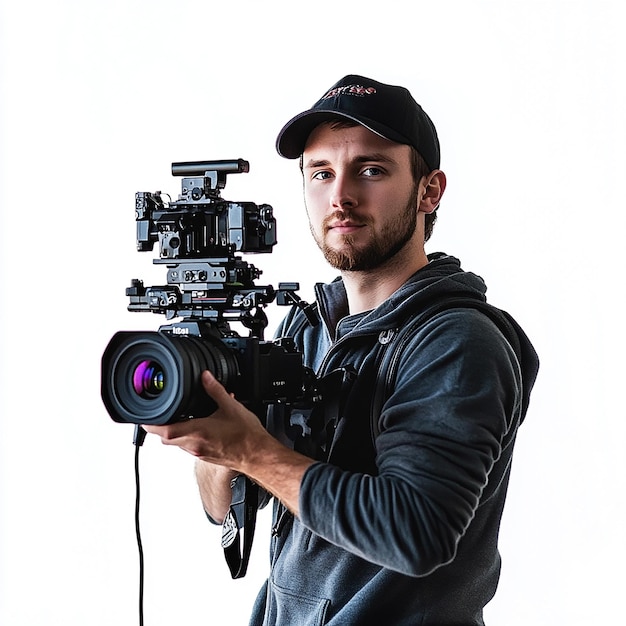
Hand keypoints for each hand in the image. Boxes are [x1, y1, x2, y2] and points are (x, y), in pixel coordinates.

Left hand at [144, 370, 314, 515]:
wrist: (258, 456)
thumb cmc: (247, 436)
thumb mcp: (231, 406)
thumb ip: (215, 389)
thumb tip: (205, 377)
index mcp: (197, 432)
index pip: (163, 430)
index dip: (148, 423)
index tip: (142, 415)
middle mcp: (194, 445)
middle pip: (165, 438)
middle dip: (160, 426)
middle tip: (159, 412)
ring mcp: (198, 453)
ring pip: (176, 443)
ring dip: (173, 431)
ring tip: (179, 417)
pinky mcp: (205, 456)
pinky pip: (188, 446)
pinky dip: (187, 436)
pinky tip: (198, 426)